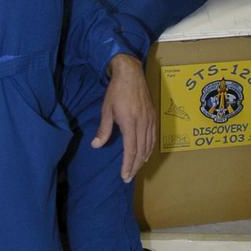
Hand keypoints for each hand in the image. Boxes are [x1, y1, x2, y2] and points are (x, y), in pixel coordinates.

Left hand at [92, 53, 155, 180]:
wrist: (131, 73)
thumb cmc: (116, 91)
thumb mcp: (106, 109)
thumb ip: (104, 129)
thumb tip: (96, 145)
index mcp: (130, 122)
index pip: (131, 149)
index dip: (128, 165)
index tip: (125, 176)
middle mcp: (143, 122)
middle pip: (142, 150)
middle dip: (136, 166)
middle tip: (129, 177)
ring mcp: (150, 119)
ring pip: (149, 145)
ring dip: (143, 159)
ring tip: (136, 168)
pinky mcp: (154, 115)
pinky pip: (154, 136)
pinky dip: (150, 148)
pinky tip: (146, 153)